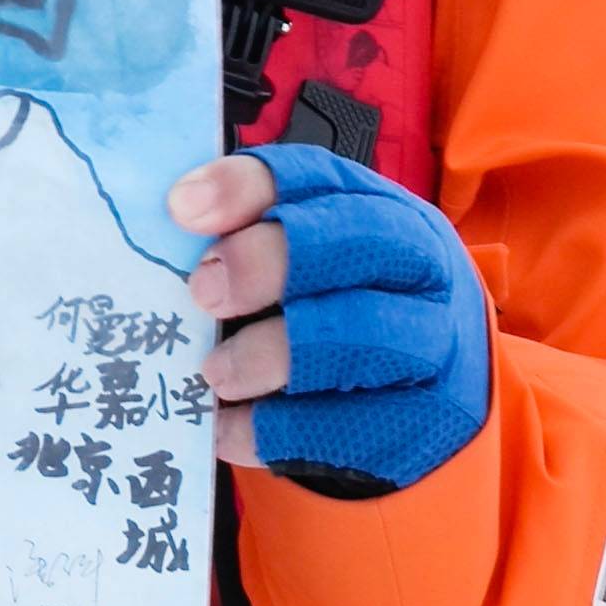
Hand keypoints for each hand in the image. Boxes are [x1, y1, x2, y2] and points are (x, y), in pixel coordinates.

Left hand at [169, 142, 492, 495]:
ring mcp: (435, 341)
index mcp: (378, 209)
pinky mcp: (432, 417)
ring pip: (366, 334)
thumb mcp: (303, 267)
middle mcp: (418, 265)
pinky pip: (360, 423)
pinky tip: (231, 430)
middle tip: (202, 294)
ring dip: (274, 353)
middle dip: (267, 261)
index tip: (180, 210)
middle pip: (358, 240)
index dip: (245, 188)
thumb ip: (246, 242)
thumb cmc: (343, 313)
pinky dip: (284, 429)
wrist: (427, 395)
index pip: (316, 175)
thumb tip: (170, 228)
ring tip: (216, 374)